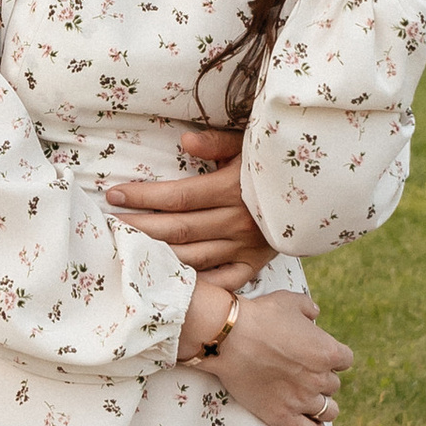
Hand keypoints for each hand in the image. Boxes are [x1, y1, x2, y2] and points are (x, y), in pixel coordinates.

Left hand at [106, 130, 276, 280]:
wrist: (317, 191)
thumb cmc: (272, 162)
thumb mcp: (249, 143)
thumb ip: (216, 142)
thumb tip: (184, 142)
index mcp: (232, 189)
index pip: (178, 197)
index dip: (143, 197)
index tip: (113, 195)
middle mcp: (238, 222)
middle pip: (177, 229)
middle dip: (138, 227)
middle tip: (107, 226)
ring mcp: (246, 247)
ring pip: (192, 257)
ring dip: (157, 255)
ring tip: (127, 249)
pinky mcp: (254, 265)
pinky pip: (220, 281)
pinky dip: (195, 283)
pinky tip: (168, 279)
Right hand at [205, 287, 352, 425]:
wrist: (230, 338)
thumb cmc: (259, 316)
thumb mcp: (289, 301)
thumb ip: (308, 308)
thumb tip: (315, 314)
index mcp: (327, 351)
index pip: (345, 360)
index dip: (334, 358)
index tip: (321, 357)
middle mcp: (320, 378)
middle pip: (333, 385)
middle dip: (322, 379)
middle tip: (305, 375)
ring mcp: (302, 400)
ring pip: (328, 411)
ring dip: (323, 405)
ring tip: (313, 402)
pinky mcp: (282, 416)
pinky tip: (313, 425)